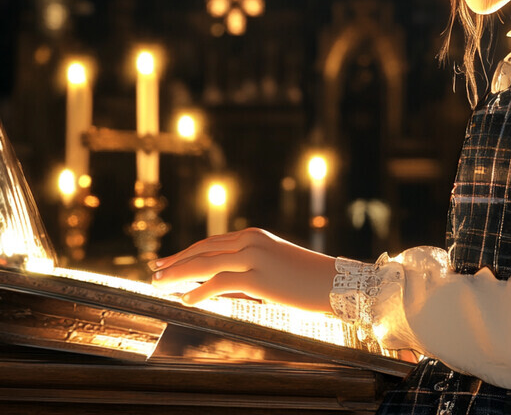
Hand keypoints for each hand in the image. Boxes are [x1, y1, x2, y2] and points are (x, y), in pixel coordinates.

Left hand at [150, 227, 335, 310]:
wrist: (333, 282)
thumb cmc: (303, 278)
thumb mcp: (271, 266)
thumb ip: (244, 270)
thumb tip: (213, 285)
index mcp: (253, 235)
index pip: (210, 242)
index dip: (185, 252)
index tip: (166, 261)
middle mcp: (250, 241)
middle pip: (203, 250)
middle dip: (175, 261)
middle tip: (154, 271)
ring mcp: (253, 257)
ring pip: (205, 263)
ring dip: (178, 274)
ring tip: (160, 285)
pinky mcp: (258, 276)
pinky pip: (219, 282)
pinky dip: (199, 291)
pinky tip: (186, 299)